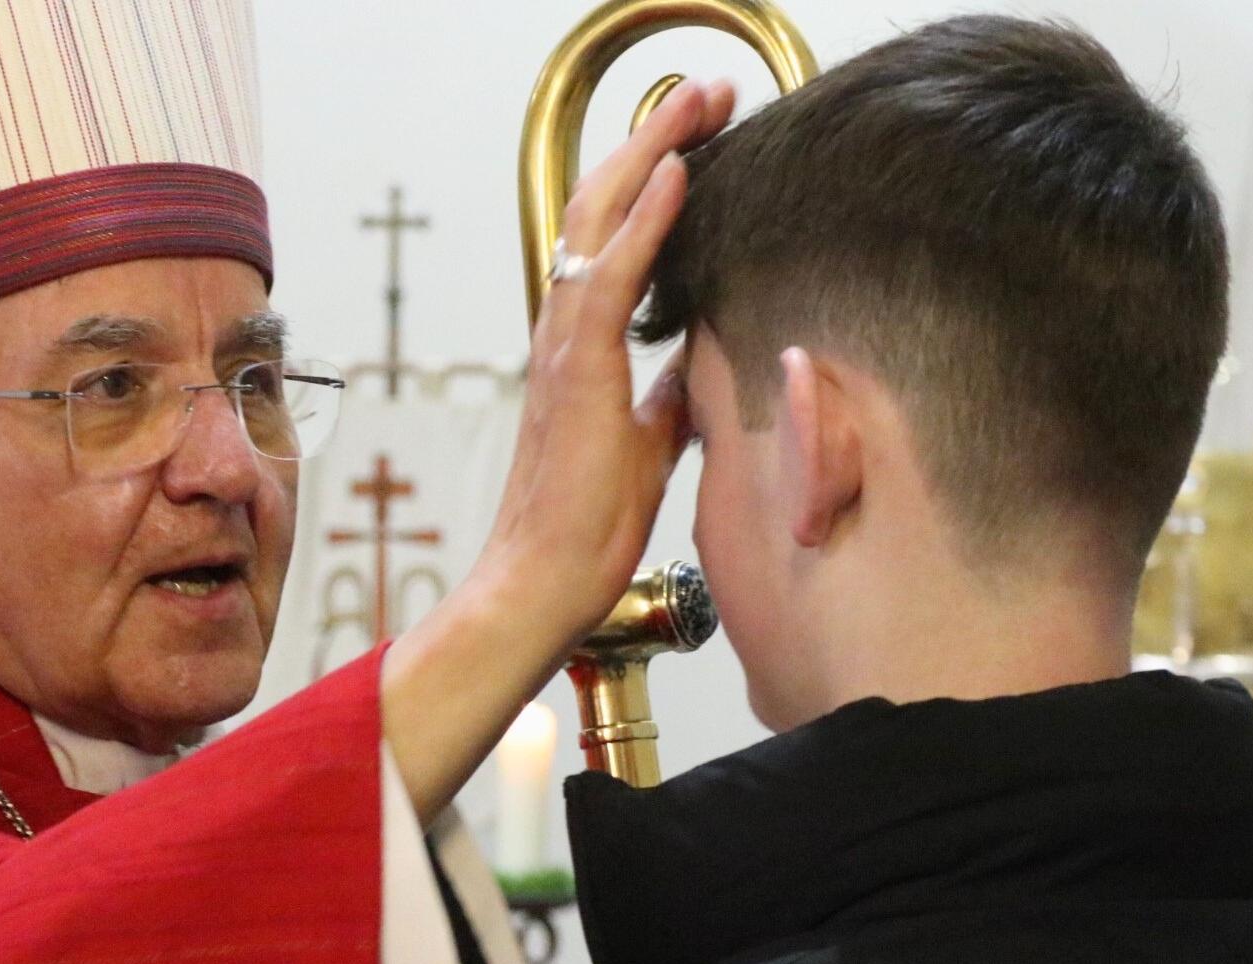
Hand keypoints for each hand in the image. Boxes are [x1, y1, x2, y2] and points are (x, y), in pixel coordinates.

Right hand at [382, 79, 735, 822]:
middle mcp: (563, 330)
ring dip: (652, 153)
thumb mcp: (648, 441)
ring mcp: (564, 345)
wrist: (547, 582)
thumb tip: (700, 364)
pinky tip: (679, 170)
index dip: (651, 180)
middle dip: (653, 140)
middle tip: (705, 93)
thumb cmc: (587, 525)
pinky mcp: (579, 370)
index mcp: (579, 346)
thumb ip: (667, 394)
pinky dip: (645, 217)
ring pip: (599, 221)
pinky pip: (612, 274)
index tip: (699, 138)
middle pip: (600, 207)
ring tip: (698, 102)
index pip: (613, 238)